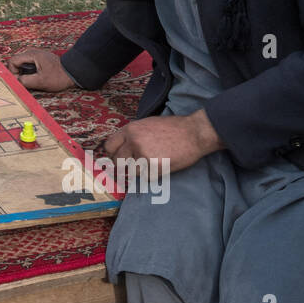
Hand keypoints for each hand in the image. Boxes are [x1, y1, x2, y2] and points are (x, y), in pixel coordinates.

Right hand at [5, 48, 75, 92]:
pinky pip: (28, 64)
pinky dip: (28, 72)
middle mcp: (32, 52)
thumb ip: (25, 81)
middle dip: (17, 73)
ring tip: (31, 81)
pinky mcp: (39, 59)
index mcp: (32, 54)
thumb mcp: (41, 82)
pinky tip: (36, 78)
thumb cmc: (58, 76)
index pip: (12, 61)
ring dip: (23, 73)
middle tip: (24, 82)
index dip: (12, 72)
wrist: (73, 72)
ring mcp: (35, 55)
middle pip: (16, 62)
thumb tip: (14, 81)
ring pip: (22, 64)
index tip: (19, 81)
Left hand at [102, 108, 223, 174]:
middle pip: (117, 161)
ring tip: (153, 162)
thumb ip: (132, 135)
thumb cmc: (173, 128)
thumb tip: (121, 148)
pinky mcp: (154, 166)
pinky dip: (153, 175)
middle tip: (136, 165)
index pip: (109, 146)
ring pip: (132, 171)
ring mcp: (143, 154)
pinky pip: (146, 177)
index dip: (113, 154)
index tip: (119, 158)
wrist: (194, 132)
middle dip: (125, 166)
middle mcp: (133, 141)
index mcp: (130, 129)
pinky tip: (162, 165)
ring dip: (140, 171)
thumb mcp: (147, 124)